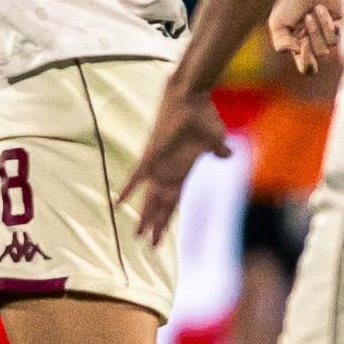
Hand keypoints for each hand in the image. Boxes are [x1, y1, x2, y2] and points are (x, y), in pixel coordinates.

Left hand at [119, 87, 230, 245]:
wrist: (191, 97)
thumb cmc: (203, 116)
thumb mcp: (215, 139)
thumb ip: (218, 150)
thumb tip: (226, 155)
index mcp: (182, 171)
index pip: (173, 202)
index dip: (168, 219)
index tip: (164, 236)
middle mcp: (168, 171)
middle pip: (161, 206)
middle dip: (156, 226)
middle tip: (149, 246)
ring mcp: (159, 164)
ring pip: (150, 198)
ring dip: (145, 217)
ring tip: (137, 236)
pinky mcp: (152, 154)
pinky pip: (137, 176)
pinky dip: (128, 189)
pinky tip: (118, 204)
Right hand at [269, 0, 343, 72]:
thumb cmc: (288, 1)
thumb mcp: (277, 23)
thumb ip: (280, 43)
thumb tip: (296, 53)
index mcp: (300, 45)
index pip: (308, 68)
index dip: (306, 65)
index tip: (300, 49)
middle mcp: (317, 42)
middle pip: (320, 54)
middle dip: (311, 37)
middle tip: (305, 20)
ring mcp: (331, 33)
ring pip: (330, 44)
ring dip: (319, 27)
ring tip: (313, 11)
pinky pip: (340, 33)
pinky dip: (329, 22)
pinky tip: (323, 9)